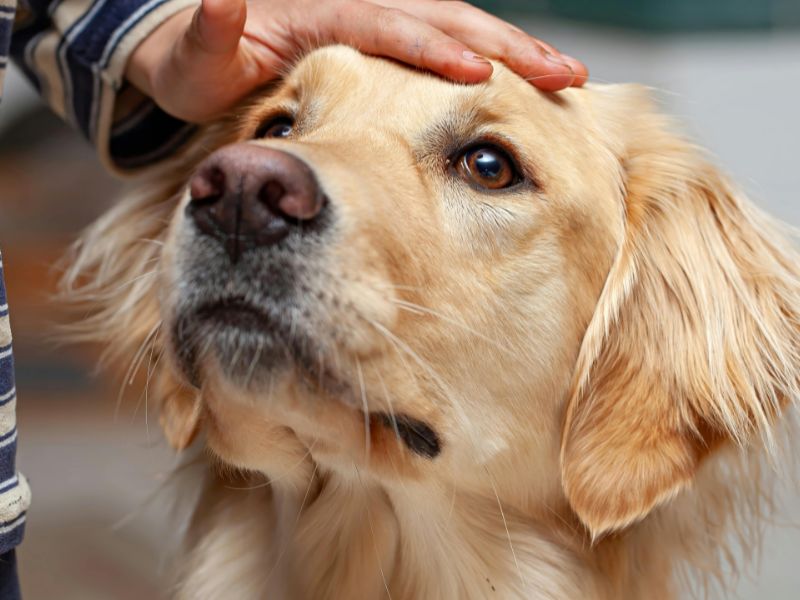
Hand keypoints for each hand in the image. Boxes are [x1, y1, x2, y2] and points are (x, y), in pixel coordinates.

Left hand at [126, 0, 587, 122]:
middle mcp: (359, 3)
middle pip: (445, 17)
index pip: (391, 25)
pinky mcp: (383, 34)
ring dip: (510, 50)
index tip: (479, 75)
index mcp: (322, 9)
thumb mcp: (194, 57)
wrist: (198, 47)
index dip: (434, 49)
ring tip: (561, 77)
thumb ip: (211, 34)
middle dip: (505, 45)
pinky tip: (517, 81)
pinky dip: (483, 57)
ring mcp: (375, 15)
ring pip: (455, 25)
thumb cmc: (199, 64)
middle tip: (563, 75)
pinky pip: (442, 40)